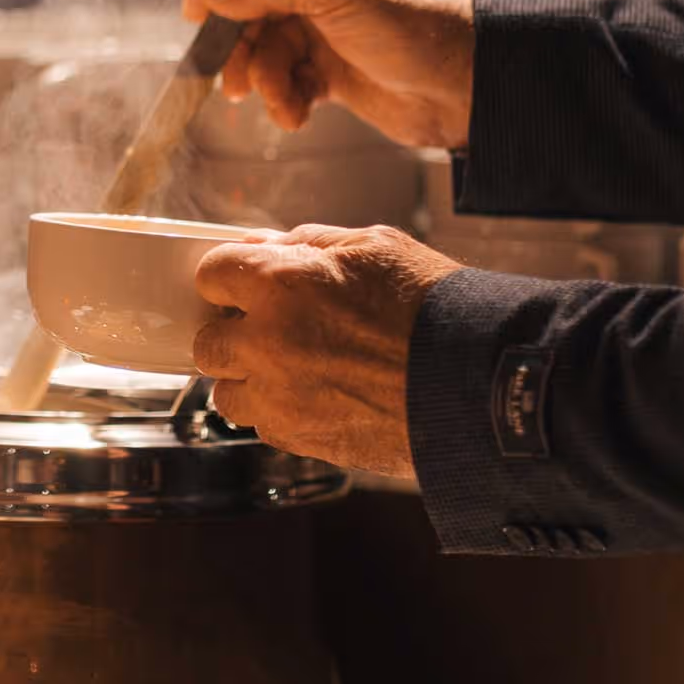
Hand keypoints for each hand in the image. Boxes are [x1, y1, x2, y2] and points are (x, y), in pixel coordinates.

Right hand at [183, 0, 474, 145]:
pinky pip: (288, 76)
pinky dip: (285, 96)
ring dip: (264, 76)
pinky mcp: (334, 64)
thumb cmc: (418, 23)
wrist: (468, 89)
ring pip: (266, 44)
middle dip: (241, 41)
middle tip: (230, 76)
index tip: (196, 9)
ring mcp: (330, 19)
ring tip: (274, 99)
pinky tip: (296, 113)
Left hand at [194, 224, 461, 479]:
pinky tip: (319, 396)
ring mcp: (278, 397)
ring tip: (295, 370)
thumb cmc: (432, 307)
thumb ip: (308, 244)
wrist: (476, 383)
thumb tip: (265, 247)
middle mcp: (266, 343)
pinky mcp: (298, 439)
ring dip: (250, 380)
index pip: (212, 274)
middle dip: (234, 333)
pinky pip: (262, 426)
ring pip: (226, 394)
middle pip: (207, 342)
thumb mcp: (375, 246)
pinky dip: (279, 412)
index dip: (230, 278)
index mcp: (280, 284)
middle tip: (273, 330)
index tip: (245, 285)